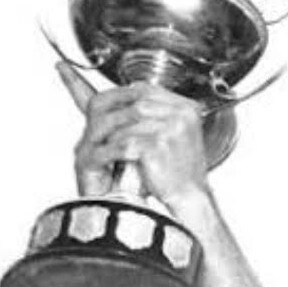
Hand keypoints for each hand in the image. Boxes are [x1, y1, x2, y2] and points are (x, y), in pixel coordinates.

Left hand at [56, 62, 208, 205]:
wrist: (190, 196)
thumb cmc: (181, 170)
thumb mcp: (174, 134)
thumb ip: (157, 114)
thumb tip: (129, 94)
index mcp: (187, 108)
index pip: (147, 90)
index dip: (124, 96)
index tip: (108, 104)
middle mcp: (182, 114)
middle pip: (137, 102)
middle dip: (116, 113)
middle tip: (98, 122)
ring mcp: (171, 129)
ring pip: (130, 120)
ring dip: (113, 131)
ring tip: (102, 141)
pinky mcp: (158, 146)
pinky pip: (127, 140)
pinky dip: (115, 147)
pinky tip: (109, 154)